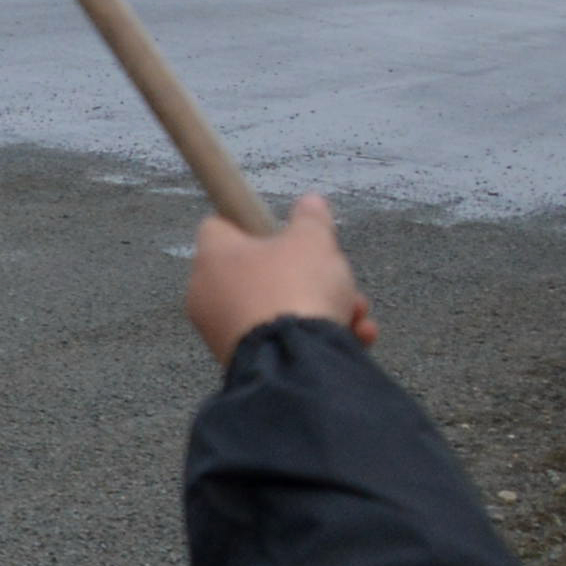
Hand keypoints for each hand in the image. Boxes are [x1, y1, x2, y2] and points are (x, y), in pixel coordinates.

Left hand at [185, 195, 376, 364]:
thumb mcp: (313, 241)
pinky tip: (355, 338)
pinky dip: (318, 338)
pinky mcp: (244, 361)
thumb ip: (311, 218)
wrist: (294, 363)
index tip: (286, 231)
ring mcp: (224, 331)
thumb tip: (309, 201)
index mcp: (214, 255)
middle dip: (309, 276)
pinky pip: (283, 342)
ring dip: (323, 308)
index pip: (221, 225)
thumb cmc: (296, 289)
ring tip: (356, 313)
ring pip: (279, 309)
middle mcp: (209, 293)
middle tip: (338, 279)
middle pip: (261, 272)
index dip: (254, 223)